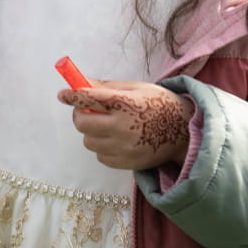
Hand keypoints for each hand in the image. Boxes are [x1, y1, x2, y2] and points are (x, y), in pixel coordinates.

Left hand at [59, 79, 194, 170]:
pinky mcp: (127, 163)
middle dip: (79, 115)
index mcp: (126, 102)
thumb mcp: (135, 88)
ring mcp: (125, 147)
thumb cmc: (158, 103)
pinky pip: (100, 156)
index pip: (89, 98)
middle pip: (82, 123)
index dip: (72, 96)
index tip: (63, 95)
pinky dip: (103, 148)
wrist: (184, 131)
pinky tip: (116, 139)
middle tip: (87, 110)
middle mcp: (123, 126)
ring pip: (89, 141)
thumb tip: (81, 84)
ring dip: (92, 132)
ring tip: (107, 126)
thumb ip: (106, 87)